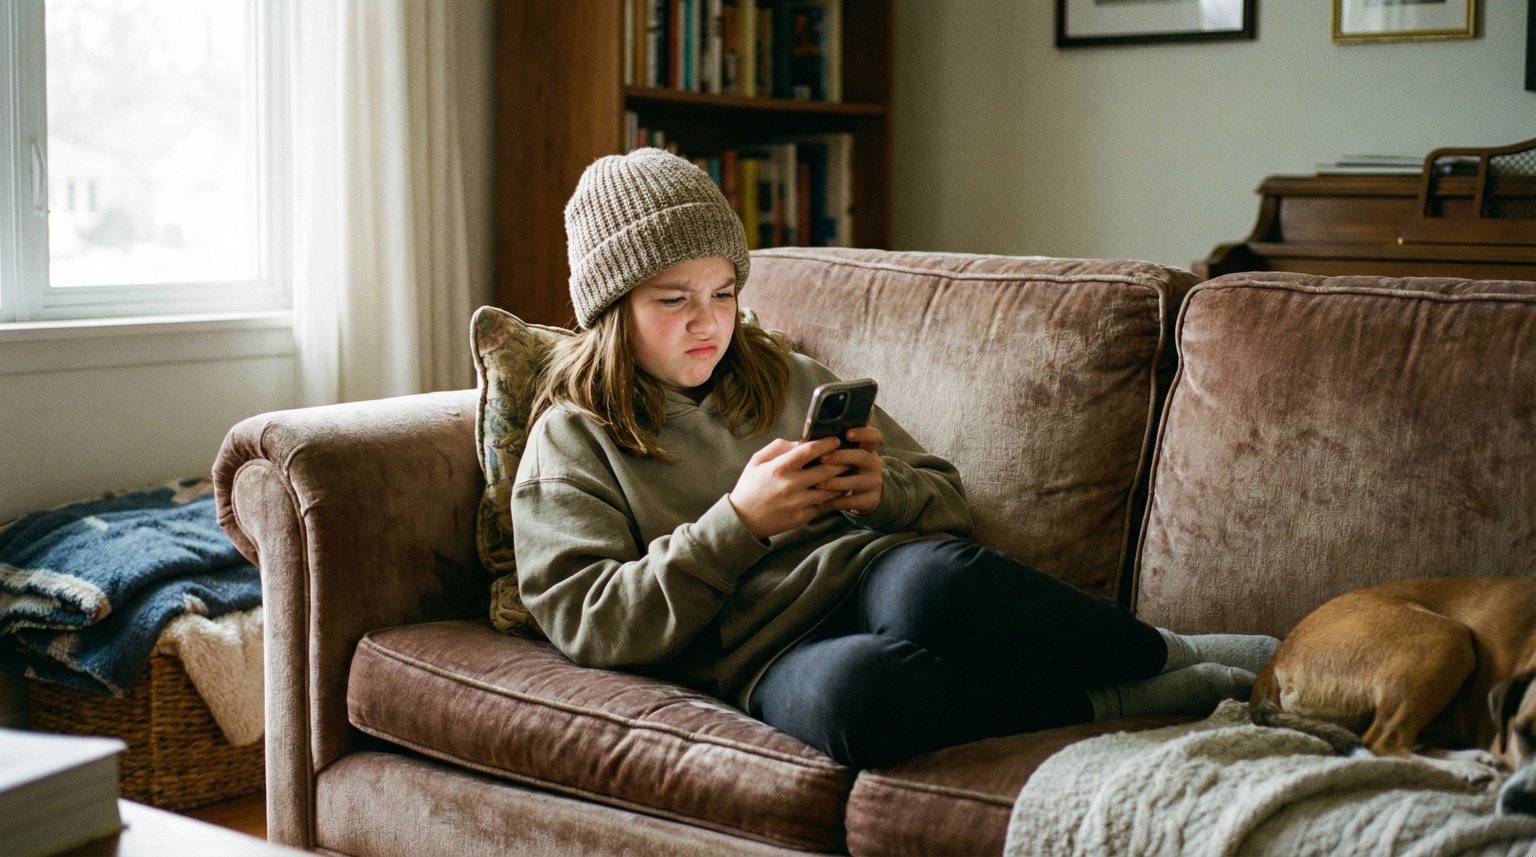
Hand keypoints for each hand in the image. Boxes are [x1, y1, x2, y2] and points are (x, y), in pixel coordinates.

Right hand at [729, 436, 845, 539]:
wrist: (742, 520)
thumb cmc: (750, 487)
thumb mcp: (757, 461)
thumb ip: (778, 447)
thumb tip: (799, 442)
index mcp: (780, 467)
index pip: (810, 450)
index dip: (827, 443)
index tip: (836, 441)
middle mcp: (791, 484)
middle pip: (827, 470)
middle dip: (841, 462)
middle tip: (848, 457)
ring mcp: (798, 502)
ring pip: (830, 490)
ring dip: (841, 481)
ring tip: (846, 475)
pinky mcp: (802, 517)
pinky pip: (822, 505)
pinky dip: (830, 498)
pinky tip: (833, 493)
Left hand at [812, 426, 883, 515]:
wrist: (865, 494)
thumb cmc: (846, 469)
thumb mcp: (845, 455)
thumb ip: (830, 447)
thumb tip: (801, 442)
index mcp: (867, 448)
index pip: (874, 436)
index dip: (863, 433)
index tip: (847, 434)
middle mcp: (873, 463)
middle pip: (862, 456)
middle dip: (841, 456)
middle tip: (822, 458)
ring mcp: (874, 482)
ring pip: (856, 481)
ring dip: (836, 482)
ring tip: (817, 483)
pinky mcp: (871, 499)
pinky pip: (854, 501)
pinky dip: (837, 501)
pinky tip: (822, 502)